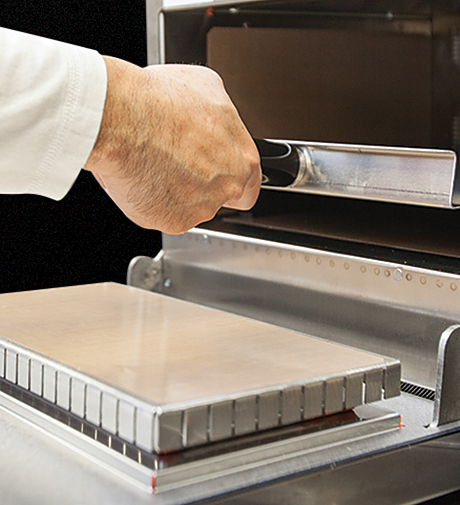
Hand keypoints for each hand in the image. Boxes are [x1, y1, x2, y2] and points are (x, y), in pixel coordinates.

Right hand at [84, 57, 260, 233]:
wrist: (119, 119)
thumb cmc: (159, 101)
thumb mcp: (207, 87)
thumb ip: (223, 115)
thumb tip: (218, 118)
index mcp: (242, 159)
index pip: (251, 184)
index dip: (234, 176)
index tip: (222, 172)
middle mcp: (226, 188)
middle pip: (220, 196)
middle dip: (203, 182)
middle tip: (180, 161)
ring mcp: (199, 208)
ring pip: (192, 206)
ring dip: (179, 190)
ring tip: (157, 162)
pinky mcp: (172, 221)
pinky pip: (166, 214)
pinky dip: (156, 200)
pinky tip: (145, 176)